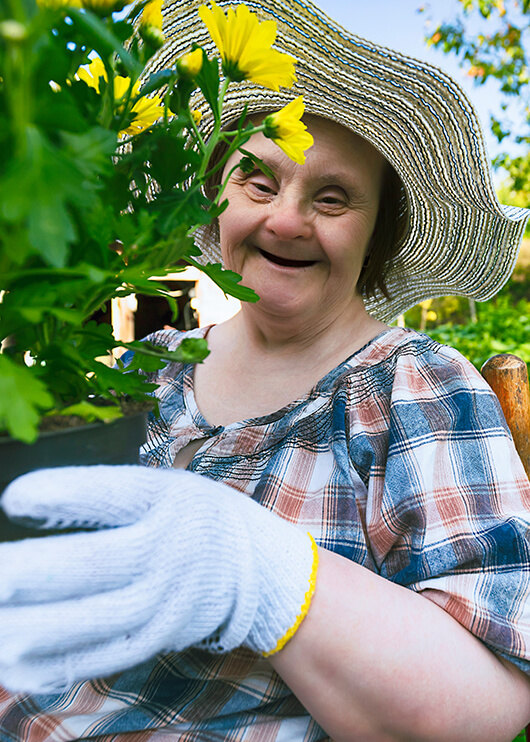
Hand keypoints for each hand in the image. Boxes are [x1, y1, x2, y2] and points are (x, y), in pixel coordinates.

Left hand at [0, 466, 315, 693]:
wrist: (259, 569)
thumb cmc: (194, 517)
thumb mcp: (162, 487)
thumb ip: (103, 495)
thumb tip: (25, 505)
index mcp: (165, 500)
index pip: (111, 494)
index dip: (61, 495)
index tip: (11, 498)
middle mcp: (166, 551)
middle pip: (94, 565)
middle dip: (33, 574)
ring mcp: (163, 603)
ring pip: (91, 621)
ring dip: (33, 628)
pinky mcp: (156, 639)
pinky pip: (101, 657)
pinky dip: (55, 664)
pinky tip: (14, 665)